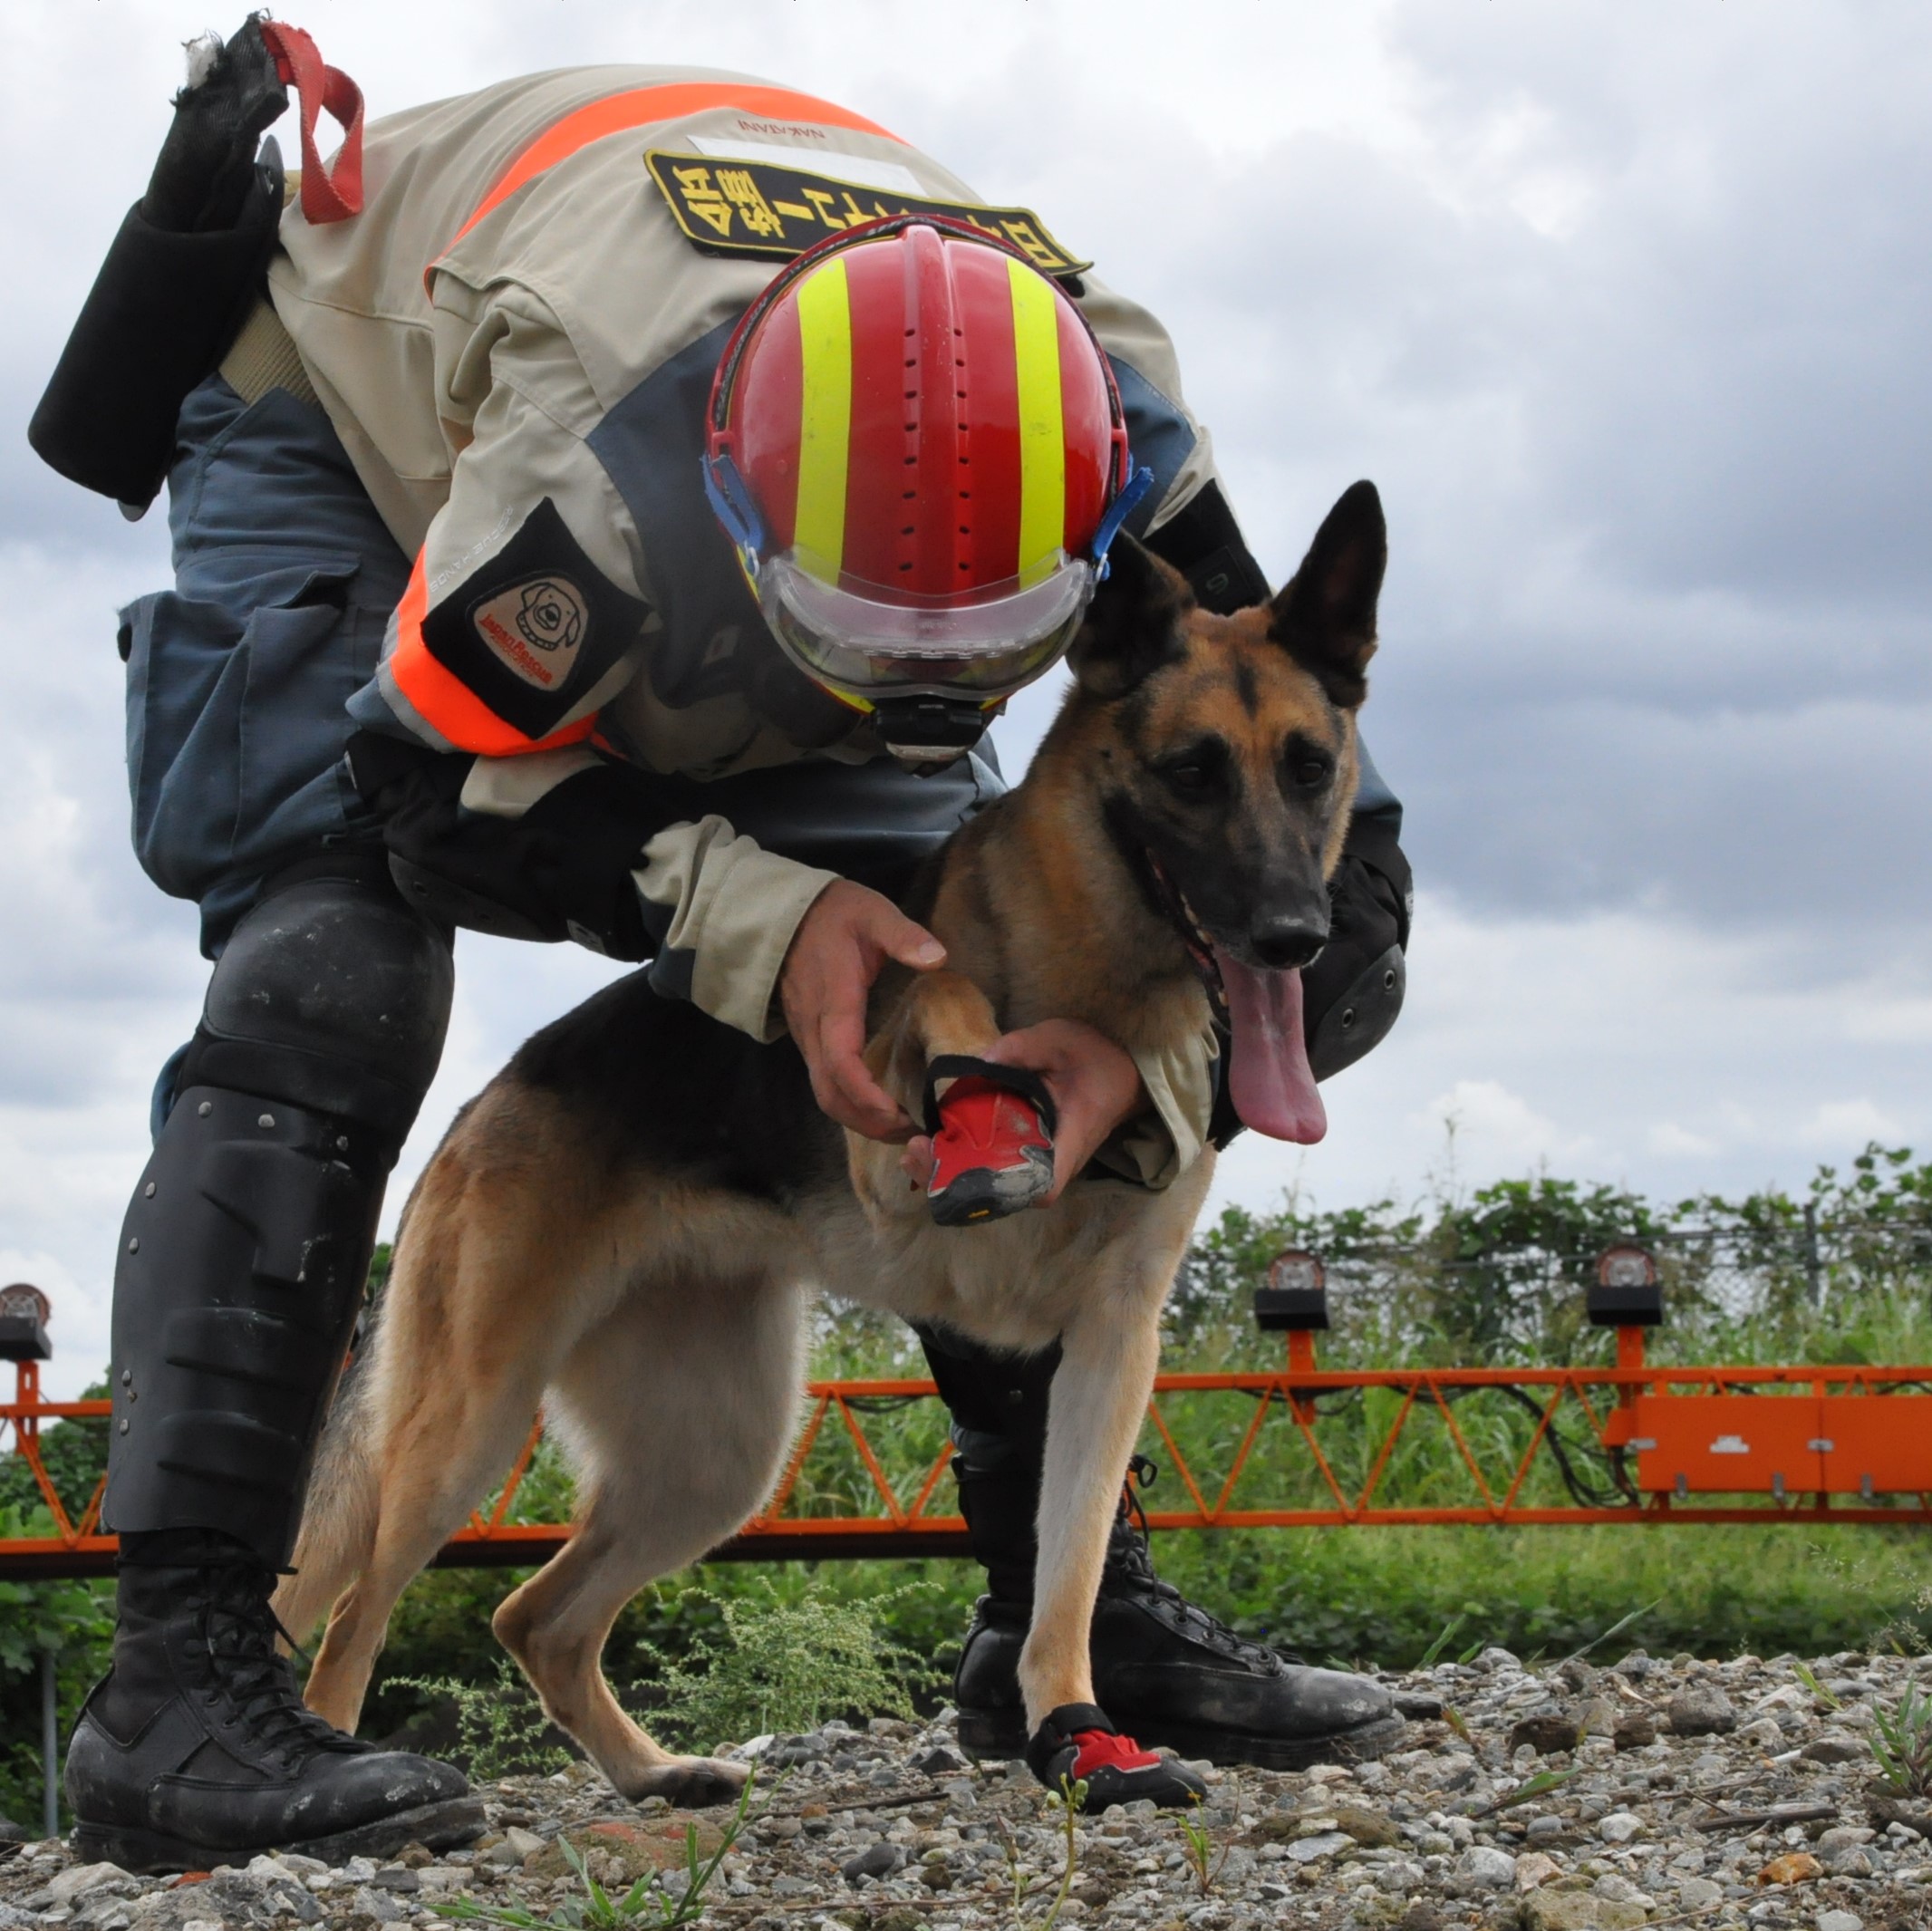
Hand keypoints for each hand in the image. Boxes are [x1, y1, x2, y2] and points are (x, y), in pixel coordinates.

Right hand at [781, 880, 945, 1140]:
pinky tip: (880, 1108)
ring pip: (825, 1094)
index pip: (841, 1060)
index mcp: (833, 1000)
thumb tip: (937, 958)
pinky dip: (851, 1106)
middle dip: (868, 1122)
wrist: (785, 915)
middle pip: (830, 1093)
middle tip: (912, 1134)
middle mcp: (814, 1029)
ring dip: (859, 1120)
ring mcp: (808, 1038)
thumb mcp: (872, 912)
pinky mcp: (810, 1041)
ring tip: (901, 1129)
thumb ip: (903, 935)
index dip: (865, 1093)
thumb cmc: (834, 914)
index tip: (896, 1113)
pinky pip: (825, 1085)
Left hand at [898, 1018, 1146, 1203]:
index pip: (1042, 1186)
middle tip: (916, 1152)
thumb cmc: (1095, 1057)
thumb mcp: (1062, 1039)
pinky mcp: (1025, 1151)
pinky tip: (930, 1143)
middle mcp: (1053, 1161)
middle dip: (955, 1182)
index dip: (1002, 1191)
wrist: (1120, 1069)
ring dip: (951, 1174)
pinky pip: (991, 1167)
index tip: (961, 1171)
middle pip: (1004, 1194)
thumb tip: (982, 1061)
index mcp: (1070, 1139)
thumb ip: (1025, 1047)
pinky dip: (959, 1161)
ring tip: (914, 1150)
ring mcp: (1037, 1159)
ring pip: (993, 1185)